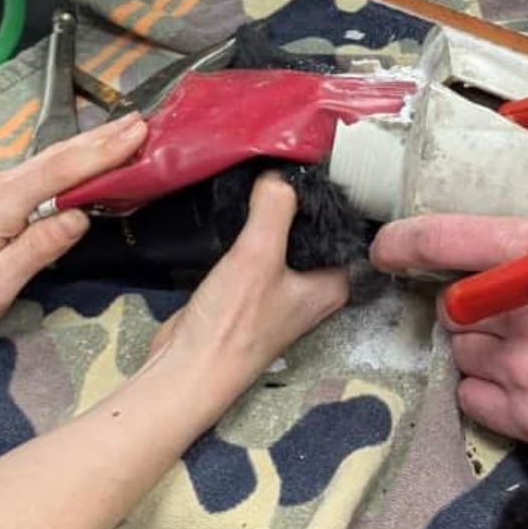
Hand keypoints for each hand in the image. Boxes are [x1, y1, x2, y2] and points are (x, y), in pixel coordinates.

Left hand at [0, 116, 149, 348]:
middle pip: (58, 155)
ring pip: (49, 160)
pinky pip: (38, 172)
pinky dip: (70, 161)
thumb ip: (36, 250)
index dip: (103, 151)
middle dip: (103, 138)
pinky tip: (87, 160)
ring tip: (128, 133)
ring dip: (90, 146)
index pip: (61, 170)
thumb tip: (79, 217)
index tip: (139, 132)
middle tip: (146, 122)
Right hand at [150, 175, 348, 396]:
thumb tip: (279, 171)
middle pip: (310, 229)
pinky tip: (237, 208)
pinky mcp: (249, 292)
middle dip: (293, 199)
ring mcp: (281, 291)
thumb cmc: (232, 323)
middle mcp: (312, 287)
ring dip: (268, 214)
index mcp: (332, 283)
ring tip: (257, 176)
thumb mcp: (258, 254)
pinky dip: (248, 230)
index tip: (304, 159)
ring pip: (281, 238)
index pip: (340, 224)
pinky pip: (256, 250)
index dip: (324, 193)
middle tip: (276, 160)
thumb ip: (275, 207)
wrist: (187, 369)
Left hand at [371, 214, 527, 474]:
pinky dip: (488, 390)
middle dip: (470, 304)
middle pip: (452, 306)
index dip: (405, 241)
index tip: (389, 247)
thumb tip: (527, 253)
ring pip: (462, 355)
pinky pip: (475, 401)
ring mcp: (522, 372)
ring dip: (482, 349)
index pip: (445, 240)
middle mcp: (520, 314)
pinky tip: (527, 384)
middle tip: (509, 307)